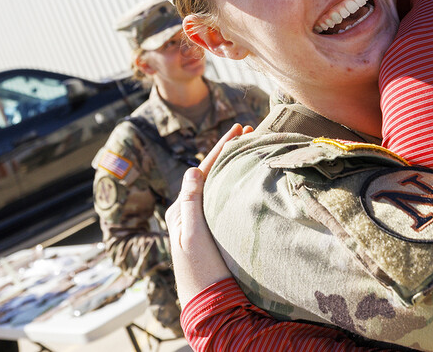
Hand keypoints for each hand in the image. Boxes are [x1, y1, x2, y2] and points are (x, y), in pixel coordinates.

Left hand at [165, 123, 250, 305]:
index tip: (239, 128)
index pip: (203, 170)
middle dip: (230, 151)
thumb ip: (190, 203)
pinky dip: (236, 183)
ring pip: (220, 184)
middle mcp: (191, 212)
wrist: (210, 303)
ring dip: (234, 165)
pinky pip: (225, 199)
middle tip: (250, 130)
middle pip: (212, 172)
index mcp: (181, 210)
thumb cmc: (199, 272)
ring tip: (251, 148)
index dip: (221, 147)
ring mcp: (204, 222)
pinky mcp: (217, 232)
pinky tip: (247, 178)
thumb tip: (193, 168)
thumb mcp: (192, 236)